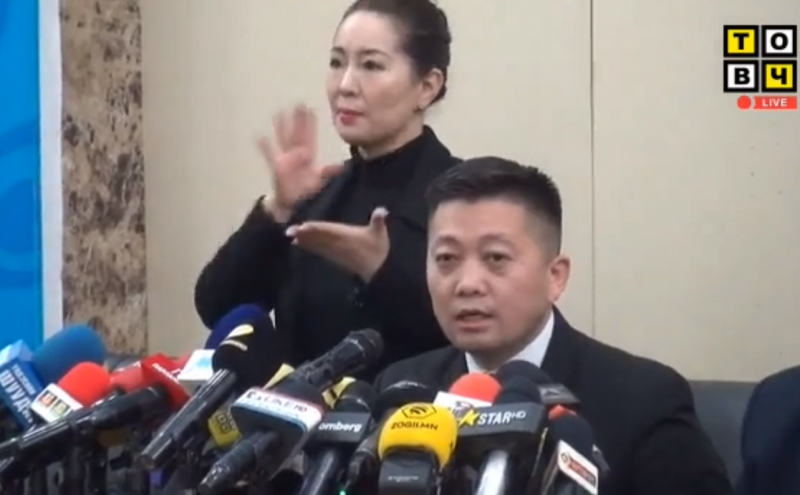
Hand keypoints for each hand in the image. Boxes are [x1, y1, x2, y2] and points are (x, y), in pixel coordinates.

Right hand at [257, 105, 342, 221]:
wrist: (291, 203)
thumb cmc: (305, 191)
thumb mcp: (318, 181)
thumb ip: (327, 172)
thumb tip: (340, 167)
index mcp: (307, 155)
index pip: (309, 136)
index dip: (310, 123)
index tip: (311, 109)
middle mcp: (296, 154)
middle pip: (296, 133)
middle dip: (297, 119)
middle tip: (298, 103)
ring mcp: (284, 159)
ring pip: (283, 139)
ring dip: (281, 127)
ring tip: (279, 113)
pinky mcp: (275, 167)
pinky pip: (269, 155)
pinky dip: (265, 146)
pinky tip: (259, 136)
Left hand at [286, 208, 390, 280]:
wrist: (378, 272)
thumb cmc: (378, 251)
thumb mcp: (379, 234)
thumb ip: (378, 221)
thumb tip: (382, 209)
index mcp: (346, 236)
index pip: (328, 230)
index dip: (315, 228)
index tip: (303, 226)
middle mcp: (337, 244)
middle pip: (318, 237)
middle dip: (304, 234)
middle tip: (288, 231)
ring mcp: (334, 252)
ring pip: (316, 244)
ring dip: (303, 240)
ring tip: (291, 236)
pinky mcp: (334, 258)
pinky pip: (318, 250)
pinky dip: (308, 247)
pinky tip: (300, 245)